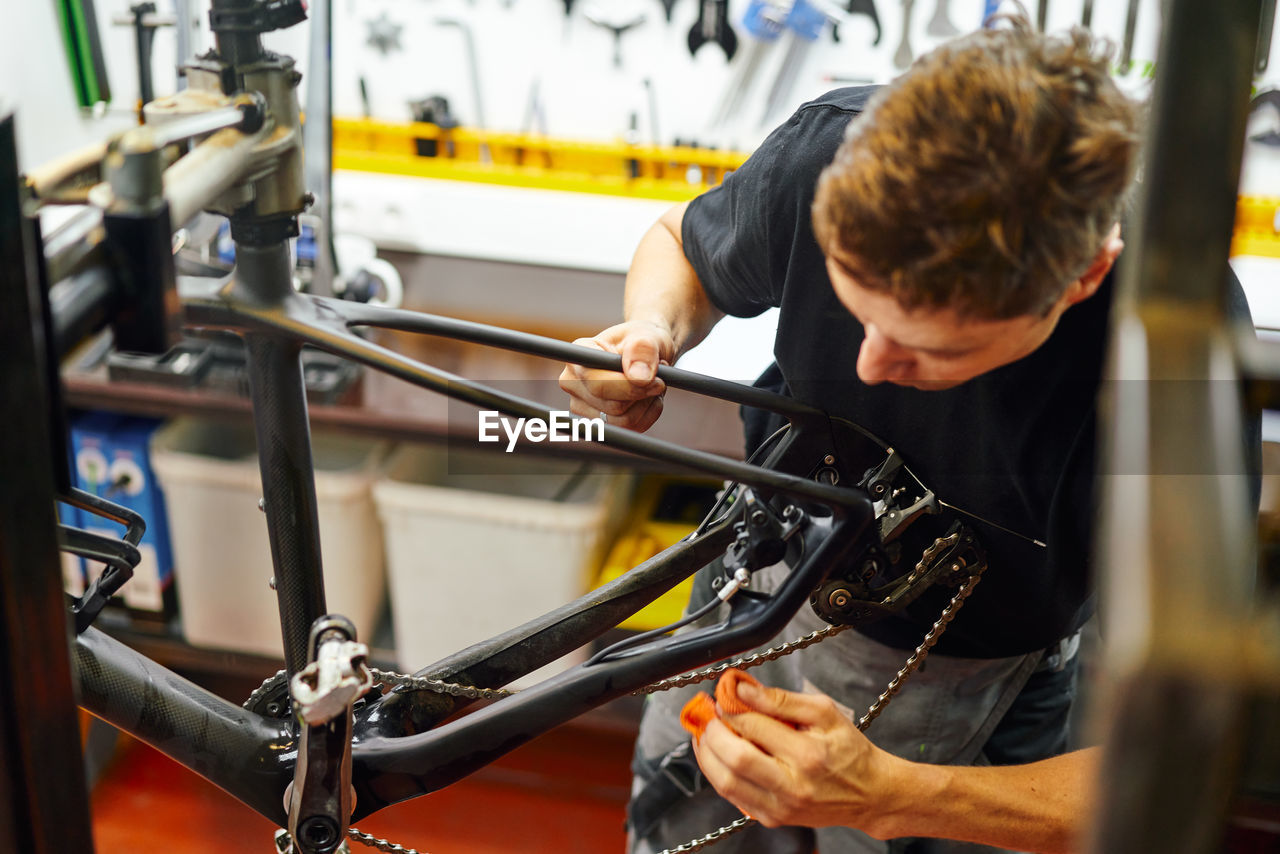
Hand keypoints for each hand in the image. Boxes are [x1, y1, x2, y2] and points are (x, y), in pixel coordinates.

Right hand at [558, 320, 675, 431]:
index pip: (598, 384)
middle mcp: (573, 383)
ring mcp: (582, 406)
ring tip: (653, 384)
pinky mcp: (598, 423)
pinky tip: (649, 397)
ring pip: (623, 421)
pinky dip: (647, 415)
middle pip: (613, 405)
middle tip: (660, 377)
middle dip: (643, 394)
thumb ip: (643, 349)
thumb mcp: (647, 336)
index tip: (657, 379)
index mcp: (579, 357)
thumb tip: (639, 376)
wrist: (643, 354)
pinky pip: (630, 429)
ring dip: (647, 404)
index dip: (630, 387)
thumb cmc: (642, 342)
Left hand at [691, 680, 908, 837]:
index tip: (723, 697)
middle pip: (734, 758)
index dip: (730, 709)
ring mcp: (781, 807)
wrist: (869, 793)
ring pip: (726, 782)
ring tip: (707, 733)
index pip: (753, 727)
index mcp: (807, 754)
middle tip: (709, 715)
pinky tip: (720, 756)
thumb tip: (743, 690)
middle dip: (712, 732)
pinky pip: (733, 797)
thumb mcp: (824, 712)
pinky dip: (719, 774)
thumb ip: (780, 699)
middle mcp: (792, 785)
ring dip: (708, 755)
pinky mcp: (773, 818)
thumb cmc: (849, 750)